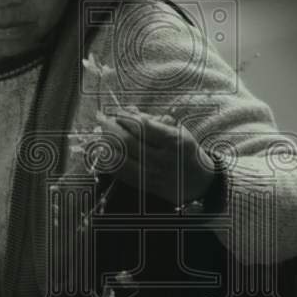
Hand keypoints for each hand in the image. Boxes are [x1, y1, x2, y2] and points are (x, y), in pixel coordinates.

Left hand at [95, 108, 216, 206]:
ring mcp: (153, 174)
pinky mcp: (145, 186)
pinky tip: (101, 153)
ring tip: (98, 133)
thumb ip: (153, 120)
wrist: (198, 182)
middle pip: (128, 141)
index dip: (125, 117)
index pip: (142, 126)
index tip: (116, 111)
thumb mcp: (177, 131)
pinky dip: (109, 162)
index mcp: (173, 141)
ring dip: (106, 144)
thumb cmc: (186, 151)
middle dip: (110, 127)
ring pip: (122, 158)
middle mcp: (162, 159)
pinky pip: (121, 173)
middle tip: (100, 118)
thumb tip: (130, 110)